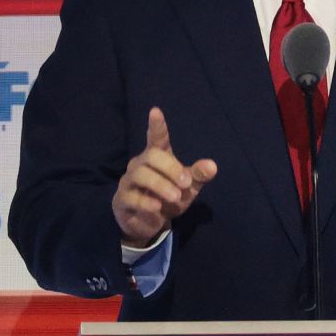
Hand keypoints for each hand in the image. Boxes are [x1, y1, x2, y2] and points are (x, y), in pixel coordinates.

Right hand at [112, 107, 216, 246]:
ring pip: (140, 174)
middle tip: (186, 182)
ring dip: (160, 185)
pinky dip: (146, 202)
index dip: (157, 126)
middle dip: (170, 167)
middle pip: (151, 156)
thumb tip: (212, 166)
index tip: (155, 111)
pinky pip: (131, 197)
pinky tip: (157, 208)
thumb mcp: (188, 188)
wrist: (149, 224)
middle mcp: (140, 165)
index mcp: (157, 157)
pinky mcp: (123, 200)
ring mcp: (129, 182)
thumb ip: (198, 176)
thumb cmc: (168, 198)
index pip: (156, 138)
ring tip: (175, 196)